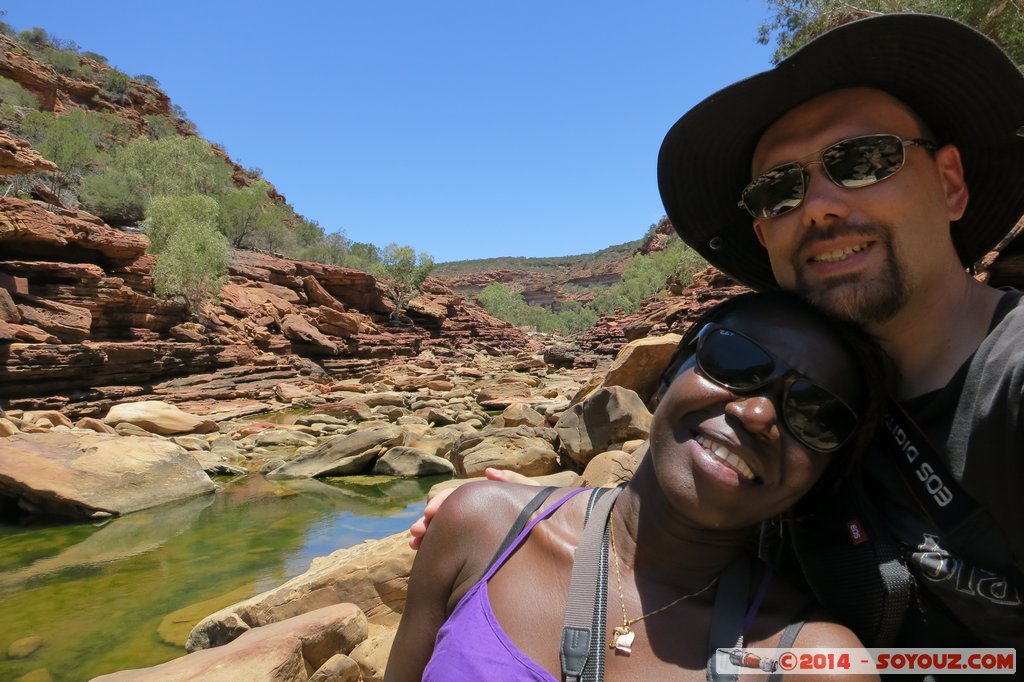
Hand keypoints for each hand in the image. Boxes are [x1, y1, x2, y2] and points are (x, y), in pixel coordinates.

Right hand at [408, 467, 541, 548]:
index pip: (459, 499)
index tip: (430, 513)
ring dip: (430, 536)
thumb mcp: (534, 499)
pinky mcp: (476, 554)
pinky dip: (437, 549)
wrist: (559, 543)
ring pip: (446, 533)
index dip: (442, 503)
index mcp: (488, 502)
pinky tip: (424, 554)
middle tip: (416, 532)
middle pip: (448, 516)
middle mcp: (478, 518)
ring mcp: (476, 537)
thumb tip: (489, 472)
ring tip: (415, 544)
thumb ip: (514, 483)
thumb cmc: (547, 517)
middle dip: (430, 522)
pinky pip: (452, 550)